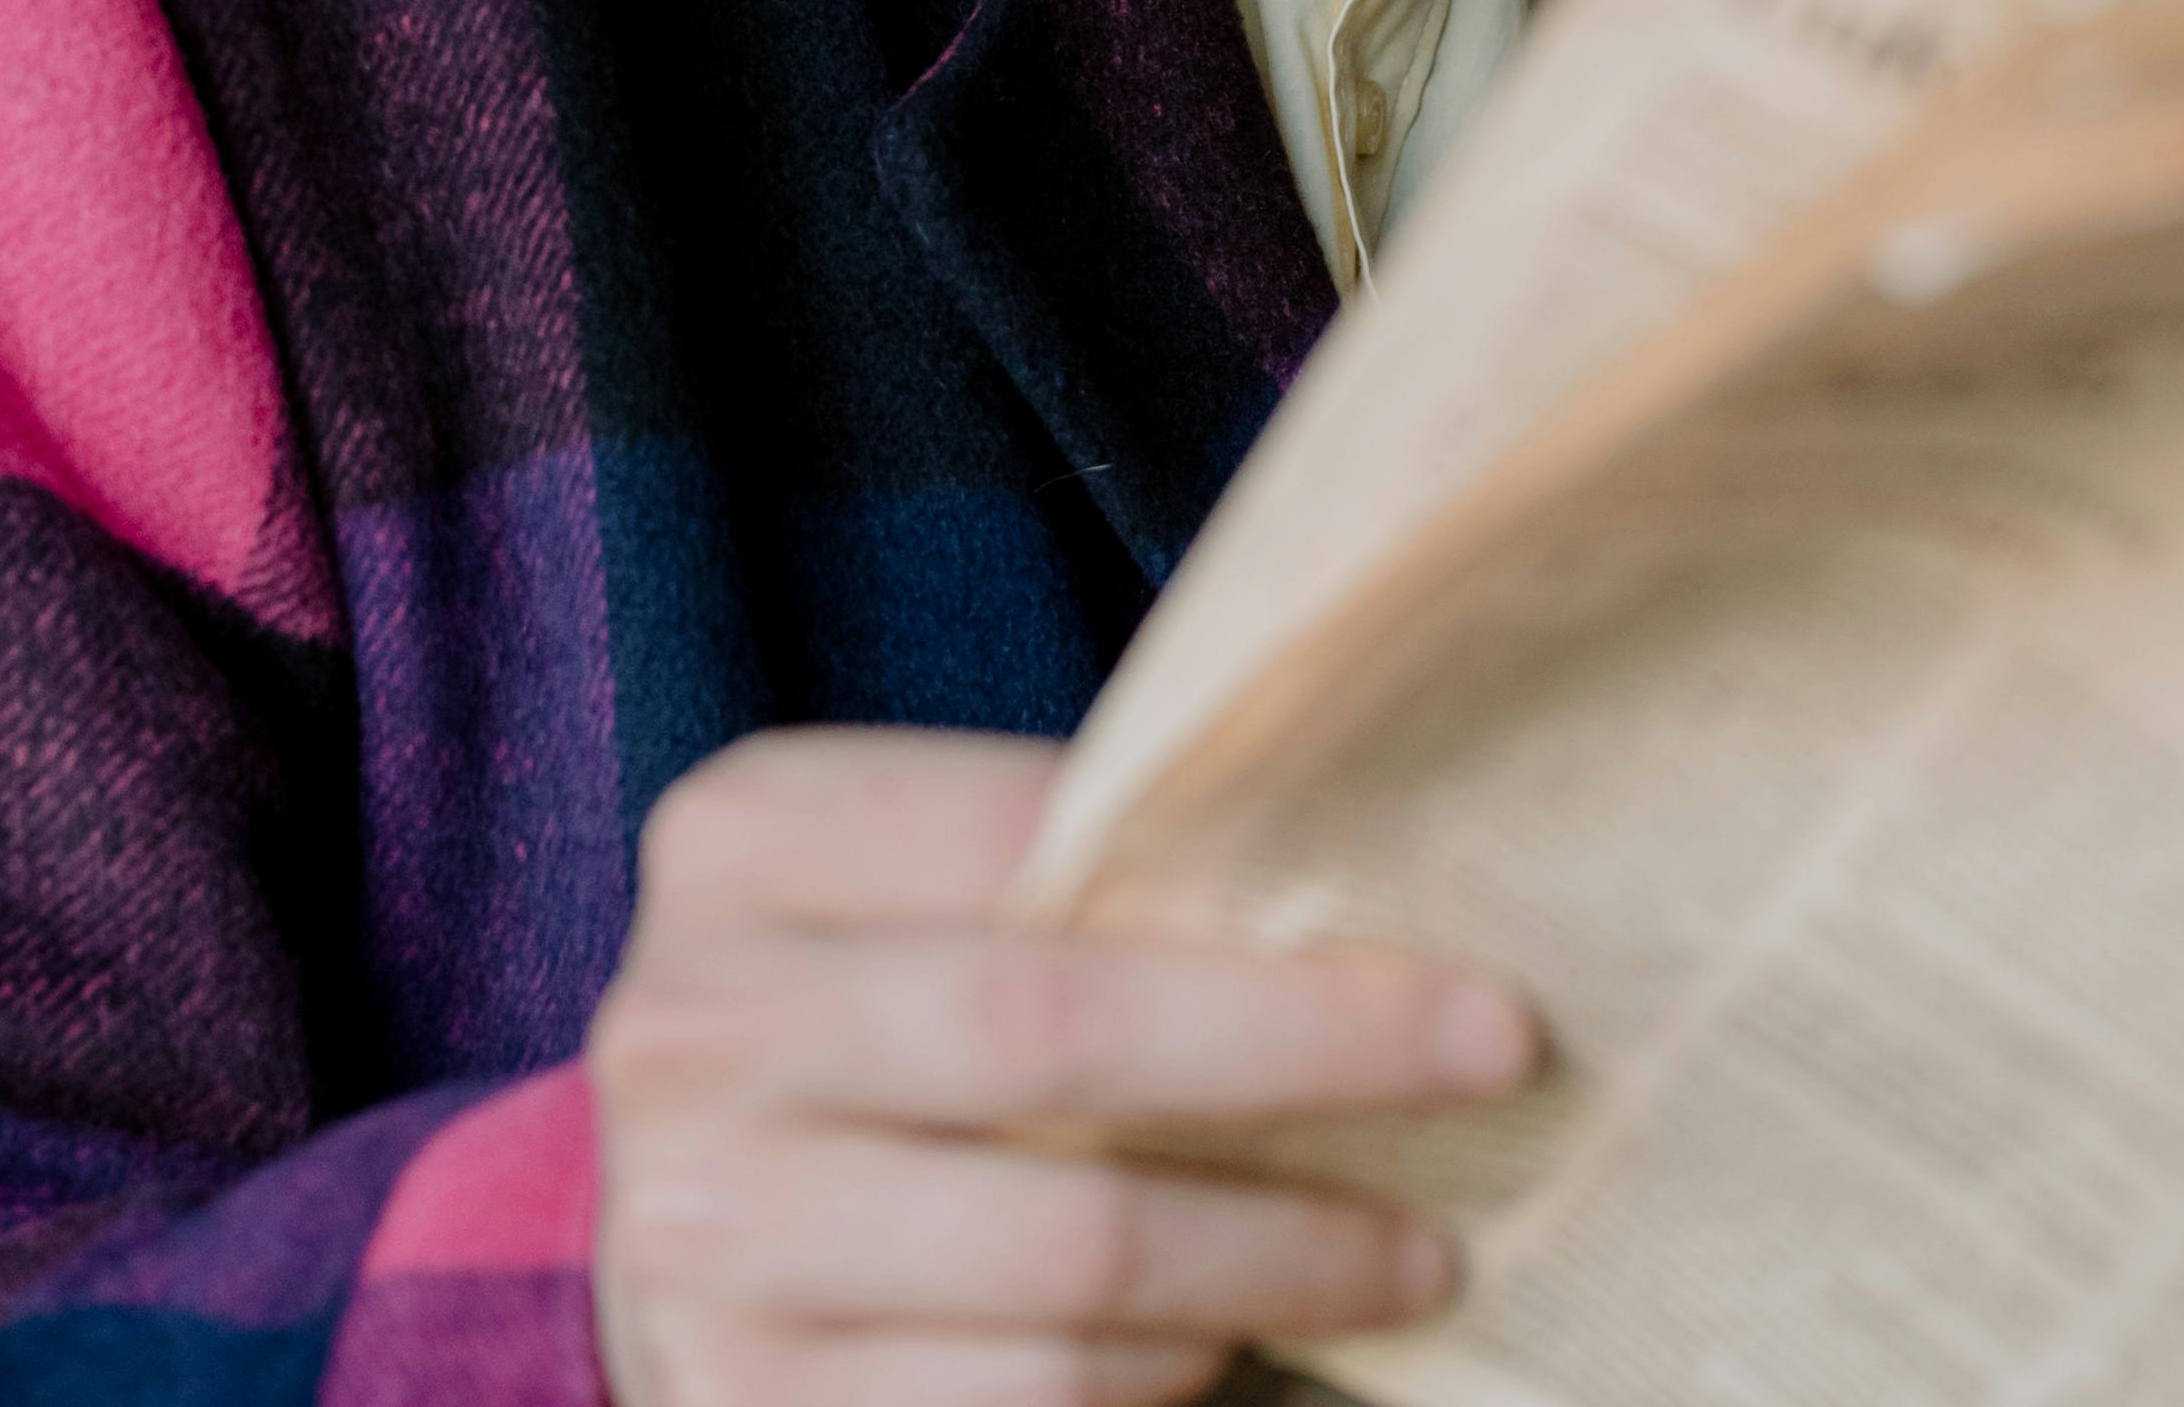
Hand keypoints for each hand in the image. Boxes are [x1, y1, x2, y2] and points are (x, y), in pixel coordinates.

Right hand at [588, 728, 1537, 1406]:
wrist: (688, 1226)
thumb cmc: (878, 1030)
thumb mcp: (930, 905)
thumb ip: (1086, 881)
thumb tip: (1379, 906)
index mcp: (745, 844)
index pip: (1035, 834)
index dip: (1263, 906)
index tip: (1469, 967)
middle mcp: (692, 1028)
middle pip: (1057, 1030)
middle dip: (1311, 1054)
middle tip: (1495, 1067)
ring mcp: (698, 1234)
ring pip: (1071, 1250)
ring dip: (1283, 1252)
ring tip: (1412, 1248)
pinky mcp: (746, 1403)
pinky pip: (1025, 1394)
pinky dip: (1170, 1366)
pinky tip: (1239, 1330)